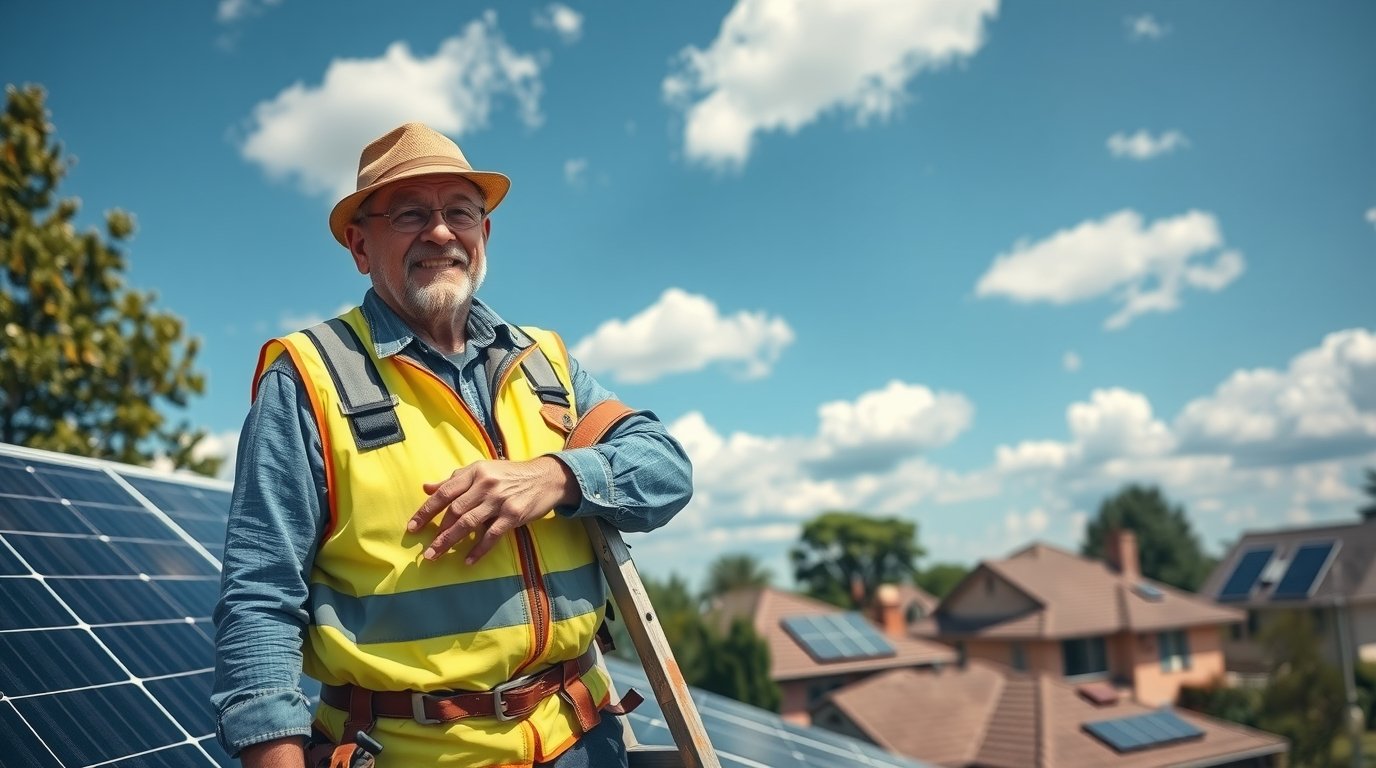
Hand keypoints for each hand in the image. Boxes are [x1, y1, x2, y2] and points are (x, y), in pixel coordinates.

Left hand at [408, 456, 578, 563]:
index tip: (412, 527)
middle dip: (438, 532)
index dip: (426, 511)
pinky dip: (479, 549)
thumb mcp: (482, 470)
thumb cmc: (510, 475)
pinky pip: (492, 535)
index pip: (444, 493)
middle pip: (454, 511)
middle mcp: (485, 484)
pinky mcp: (513, 514)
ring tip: (436, 555)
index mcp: (474, 472)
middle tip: (425, 551)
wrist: (546, 477)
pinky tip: (468, 560)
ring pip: (469, 523)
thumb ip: (454, 480)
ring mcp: (499, 500)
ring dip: (450, 542)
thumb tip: (426, 488)